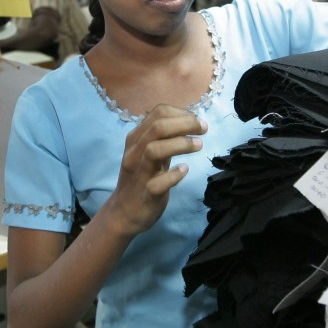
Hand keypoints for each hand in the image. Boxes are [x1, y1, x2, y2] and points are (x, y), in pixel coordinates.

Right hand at [105, 105, 206, 236]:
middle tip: (203, 129)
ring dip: (180, 144)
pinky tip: (184, 170)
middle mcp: (134, 153)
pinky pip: (157, 183)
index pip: (157, 113)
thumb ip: (164, 139)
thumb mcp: (149, 154)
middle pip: (157, 128)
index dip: (181, 113)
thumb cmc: (141, 179)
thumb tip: (187, 121)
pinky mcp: (145, 194)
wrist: (123, 213)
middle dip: (185, 124)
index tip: (197, 122)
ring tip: (199, 145)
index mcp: (136, 139)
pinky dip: (174, 175)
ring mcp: (138, 173)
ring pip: (154, 150)